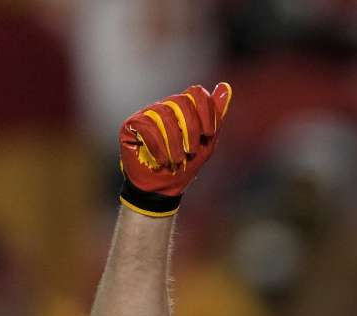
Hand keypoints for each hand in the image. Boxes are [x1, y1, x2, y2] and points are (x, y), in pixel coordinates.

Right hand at [118, 82, 232, 215]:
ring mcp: (146, 114)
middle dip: (191, 128)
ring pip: (163, 114)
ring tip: (177, 160)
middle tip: (192, 150)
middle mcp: (164, 106)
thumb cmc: (186, 164)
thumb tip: (225, 86)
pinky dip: (157, 146)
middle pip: (180, 100)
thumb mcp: (207, 142)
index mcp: (183, 108)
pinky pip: (145, 126)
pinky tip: (162, 160)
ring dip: (174, 142)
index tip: (209, 134)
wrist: (163, 188)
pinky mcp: (131, 125)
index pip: (196, 93)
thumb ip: (216, 115)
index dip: (206, 112)